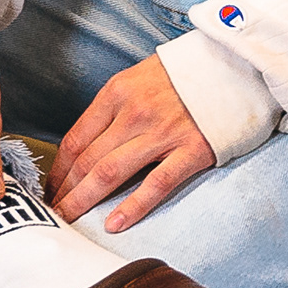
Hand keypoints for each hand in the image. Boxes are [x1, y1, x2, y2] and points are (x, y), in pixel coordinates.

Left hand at [53, 53, 218, 232]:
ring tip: (69, 221)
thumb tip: (89, 144)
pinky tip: (113, 225)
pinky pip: (156, 184)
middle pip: (86, 161)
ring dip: (84, 201)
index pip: (75, 139)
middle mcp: (134, 113)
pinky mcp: (191, 150)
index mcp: (118, 93)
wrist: (237, 63)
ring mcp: (163, 133)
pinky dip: (132, 207)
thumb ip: (115, 107)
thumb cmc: (187, 72)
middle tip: (52, 214)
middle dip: (64, 192)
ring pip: (109, 174)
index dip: (58, 171)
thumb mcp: (140, 77)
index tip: (50, 189)